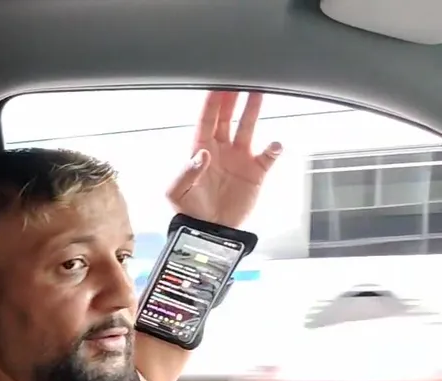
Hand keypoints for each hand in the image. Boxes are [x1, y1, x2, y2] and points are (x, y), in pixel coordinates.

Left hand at [167, 91, 283, 227]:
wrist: (210, 231)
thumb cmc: (190, 210)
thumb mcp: (177, 193)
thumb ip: (186, 173)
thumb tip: (201, 154)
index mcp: (200, 150)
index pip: (206, 120)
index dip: (212, 103)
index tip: (217, 85)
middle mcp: (221, 149)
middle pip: (227, 116)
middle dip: (232, 97)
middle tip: (239, 78)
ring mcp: (239, 158)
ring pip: (248, 127)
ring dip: (253, 110)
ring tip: (260, 91)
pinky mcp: (255, 171)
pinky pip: (268, 155)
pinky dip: (273, 149)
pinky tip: (275, 144)